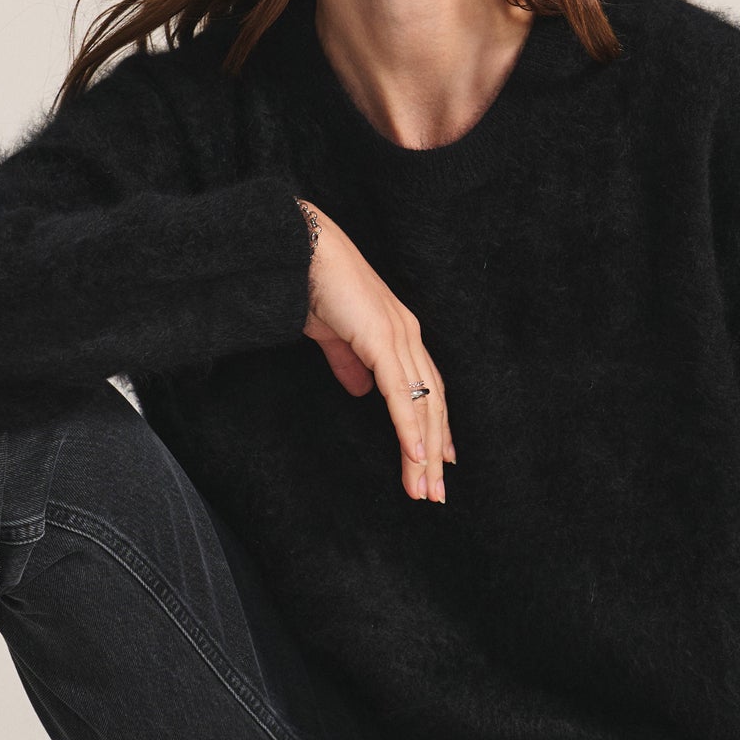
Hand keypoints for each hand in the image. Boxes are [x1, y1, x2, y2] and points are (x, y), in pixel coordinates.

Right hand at [299, 205, 454, 502]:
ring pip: (423, 406)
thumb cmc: (311, 283)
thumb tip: (360, 390)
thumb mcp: (332, 334)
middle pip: (433, 405)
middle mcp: (408, 336)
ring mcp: (399, 337)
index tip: (440, 460)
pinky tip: (415, 457)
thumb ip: (349, 362)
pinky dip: (411, 428)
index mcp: (399, 334)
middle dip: (435, 452)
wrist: (300, 247)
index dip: (434, 427)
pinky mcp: (383, 339)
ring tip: (426, 489)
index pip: (427, 390)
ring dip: (425, 452)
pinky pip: (401, 394)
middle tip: (436, 492)